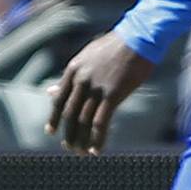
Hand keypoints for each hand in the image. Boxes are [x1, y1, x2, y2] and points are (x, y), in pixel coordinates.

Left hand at [48, 31, 156, 153]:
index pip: (59, 99)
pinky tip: (96, 150)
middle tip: (69, 146)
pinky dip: (97, 139)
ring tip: (80, 152)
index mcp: (73, 70)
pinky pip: (100, 123)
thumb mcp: (89, 56)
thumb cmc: (118, 45)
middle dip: (68, 133)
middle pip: (69, 113)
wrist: (139, 37)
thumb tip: (50, 91)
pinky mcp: (112, 95)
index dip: (54, 117)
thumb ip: (72, 76)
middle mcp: (81, 80)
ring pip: (83, 121)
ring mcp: (96, 88)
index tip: (51, 131)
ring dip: (81, 139)